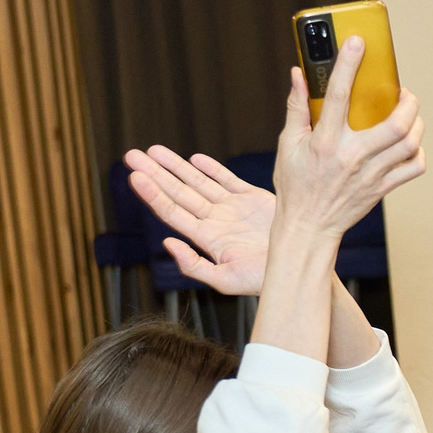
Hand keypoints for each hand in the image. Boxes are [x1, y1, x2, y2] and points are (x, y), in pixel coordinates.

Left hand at [126, 147, 273, 294]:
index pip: (172, 212)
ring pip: (198, 182)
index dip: (152, 194)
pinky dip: (211, 169)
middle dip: (155, 173)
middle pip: (178, 192)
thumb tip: (167, 242)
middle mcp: (216, 221)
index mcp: (207, 238)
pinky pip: (227, 180)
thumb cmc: (265, 280)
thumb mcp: (225, 281)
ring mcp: (233, 209)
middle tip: (131, 155)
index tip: (134, 176)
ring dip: (175, 166)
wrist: (301, 268)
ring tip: (153, 150)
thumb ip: (193, 265)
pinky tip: (194, 159)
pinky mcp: (254, 200)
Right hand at [272, 36, 425, 239]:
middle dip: (408, 101)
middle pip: (396, 124)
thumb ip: (296, 106)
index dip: (349, 65)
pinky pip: (413, 168)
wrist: (308, 228)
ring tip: (409, 113)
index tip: (358, 42)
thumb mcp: (287, 143)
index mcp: (325, 141)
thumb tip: (298, 73)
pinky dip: (418, 152)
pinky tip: (410, 144)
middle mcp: (352, 157)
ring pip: (410, 144)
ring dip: (417, 124)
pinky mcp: (383, 189)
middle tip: (403, 92)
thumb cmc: (295, 183)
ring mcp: (371, 175)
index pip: (339, 95)